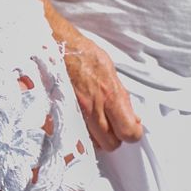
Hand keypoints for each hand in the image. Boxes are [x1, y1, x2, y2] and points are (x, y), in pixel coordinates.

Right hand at [56, 23, 143, 151]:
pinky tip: (83, 121)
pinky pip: (77, 136)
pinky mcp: (62, 115)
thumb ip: (122, 97)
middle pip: (111, 144)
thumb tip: (133, 117)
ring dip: (97, 137)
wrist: (57, 46)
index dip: (132, 133)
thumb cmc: (83, 54)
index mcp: (109, 96)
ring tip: (97, 121)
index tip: (131, 127)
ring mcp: (76, 114)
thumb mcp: (110, 70)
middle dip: (114, 137)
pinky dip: (82, 133)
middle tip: (113, 124)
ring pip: (94, 144)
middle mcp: (93, 109)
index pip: (128, 132)